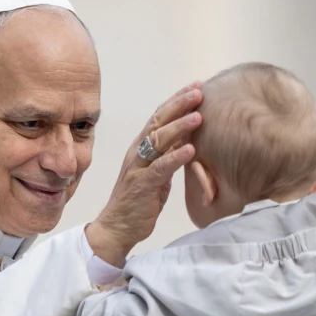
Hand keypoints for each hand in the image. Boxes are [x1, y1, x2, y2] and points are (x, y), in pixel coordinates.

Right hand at [86, 82, 203, 265]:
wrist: (116, 228)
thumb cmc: (138, 202)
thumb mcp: (157, 175)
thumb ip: (167, 156)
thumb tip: (186, 140)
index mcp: (140, 148)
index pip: (159, 117)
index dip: (177, 100)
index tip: (196, 87)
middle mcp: (137, 153)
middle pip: (158, 122)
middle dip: (179, 105)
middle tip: (200, 91)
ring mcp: (138, 168)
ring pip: (158, 141)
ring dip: (179, 127)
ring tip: (199, 117)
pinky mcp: (142, 186)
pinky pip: (159, 168)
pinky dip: (175, 158)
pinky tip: (190, 150)